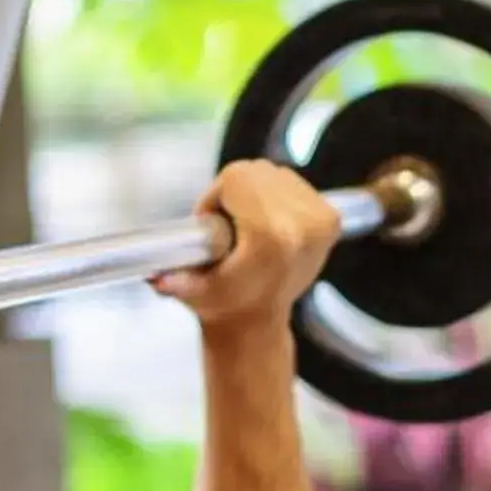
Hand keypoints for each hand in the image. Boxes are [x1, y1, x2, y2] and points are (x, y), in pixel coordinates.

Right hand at [155, 161, 341, 333]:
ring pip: (274, 173)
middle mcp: (303, 226)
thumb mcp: (193, 292)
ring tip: (246, 225)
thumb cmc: (223, 303)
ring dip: (255, 191)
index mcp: (272, 238)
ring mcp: (321, 221)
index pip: (238, 176)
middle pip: (256, 171)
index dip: (216, 196)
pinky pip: (292, 182)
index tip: (212, 223)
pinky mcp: (332, 219)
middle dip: (234, 190)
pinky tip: (268, 222)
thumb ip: (175, 282)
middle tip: (227, 225)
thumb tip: (158, 279)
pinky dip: (275, 194)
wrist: (257, 320)